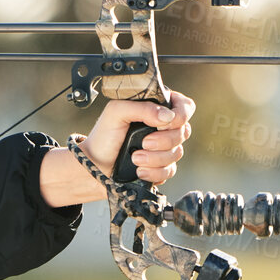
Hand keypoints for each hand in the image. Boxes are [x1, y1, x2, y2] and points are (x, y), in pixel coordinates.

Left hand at [79, 90, 194, 185]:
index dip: (181, 115)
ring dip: (155, 158)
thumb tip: (168, 116)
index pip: (184, 107)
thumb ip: (141, 108)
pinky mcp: (161, 167)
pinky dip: (154, 172)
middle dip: (163, 140)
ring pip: (177, 153)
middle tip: (143, 143)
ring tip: (135, 158)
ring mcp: (163, 148)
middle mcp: (162, 128)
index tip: (163, 124)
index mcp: (155, 109)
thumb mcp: (116, 112)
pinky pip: (170, 171)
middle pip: (183, 132)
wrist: (94, 166)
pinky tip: (139, 170)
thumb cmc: (103, 137)